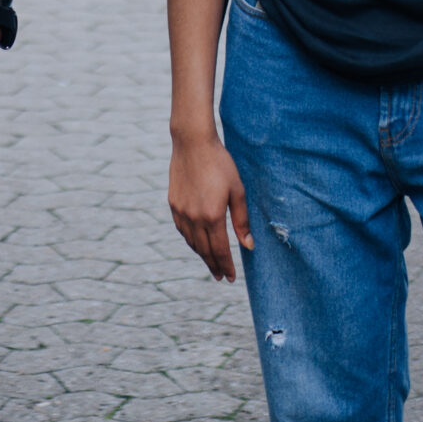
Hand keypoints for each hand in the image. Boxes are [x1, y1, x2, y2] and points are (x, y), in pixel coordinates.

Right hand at [168, 131, 251, 280]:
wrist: (193, 143)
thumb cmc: (220, 164)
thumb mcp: (238, 191)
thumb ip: (242, 221)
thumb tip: (248, 246)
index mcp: (212, 216)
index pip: (220, 250)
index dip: (226, 266)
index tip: (231, 278)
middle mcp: (194, 218)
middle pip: (204, 251)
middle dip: (214, 266)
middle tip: (221, 277)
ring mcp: (181, 212)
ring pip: (192, 242)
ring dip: (201, 255)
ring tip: (210, 263)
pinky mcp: (173, 204)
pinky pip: (182, 230)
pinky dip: (191, 241)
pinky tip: (197, 243)